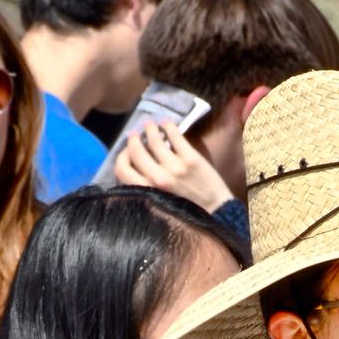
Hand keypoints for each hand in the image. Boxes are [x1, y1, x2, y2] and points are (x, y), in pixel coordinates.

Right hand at [113, 121, 232, 213]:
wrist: (217, 214)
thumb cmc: (186, 213)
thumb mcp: (159, 205)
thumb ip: (145, 189)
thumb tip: (134, 168)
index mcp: (148, 192)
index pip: (122, 169)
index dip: (122, 156)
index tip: (127, 151)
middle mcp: (158, 179)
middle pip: (135, 151)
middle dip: (133, 139)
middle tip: (135, 134)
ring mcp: (175, 168)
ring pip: (154, 139)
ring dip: (149, 128)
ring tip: (149, 125)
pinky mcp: (191, 159)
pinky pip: (175, 135)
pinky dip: (168, 126)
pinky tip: (166, 124)